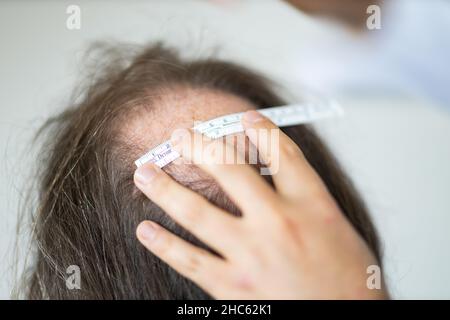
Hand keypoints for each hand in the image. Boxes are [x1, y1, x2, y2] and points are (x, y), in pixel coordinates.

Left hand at [133, 110, 386, 298]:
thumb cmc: (351, 281)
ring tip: (143, 171)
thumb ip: (307, 196)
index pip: (281, 153)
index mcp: (311, 206)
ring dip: (165, 188)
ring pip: (197, 211)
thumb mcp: (339, 227)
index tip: (243, 117)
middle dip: (200, 146)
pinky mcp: (233, 286)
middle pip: (230, 170)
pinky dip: (163, 244)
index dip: (260, 129)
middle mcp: (278, 223)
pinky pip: (190, 260)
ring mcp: (251, 254)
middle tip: (179, 135)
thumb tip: (277, 170)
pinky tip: (145, 229)